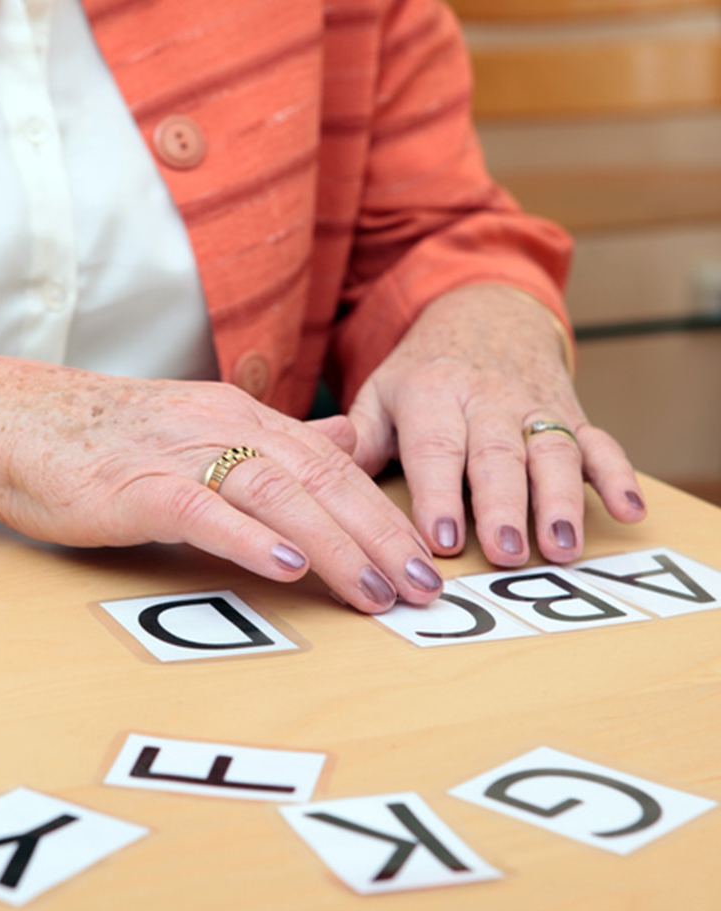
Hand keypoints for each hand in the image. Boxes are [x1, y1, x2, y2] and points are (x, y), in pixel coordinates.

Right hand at [0, 356, 443, 611]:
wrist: (15, 421)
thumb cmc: (107, 440)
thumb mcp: (202, 430)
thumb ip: (275, 443)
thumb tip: (343, 446)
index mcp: (242, 418)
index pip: (333, 466)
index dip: (383, 514)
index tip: (422, 561)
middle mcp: (222, 428)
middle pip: (321, 480)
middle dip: (380, 535)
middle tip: (425, 588)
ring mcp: (180, 454)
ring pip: (277, 495)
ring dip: (336, 545)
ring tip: (378, 590)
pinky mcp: (136, 487)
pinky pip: (203, 511)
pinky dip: (250, 540)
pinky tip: (288, 569)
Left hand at [346, 285, 645, 565]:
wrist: (483, 312)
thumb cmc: (423, 372)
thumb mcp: (382, 392)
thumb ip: (360, 438)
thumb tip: (325, 478)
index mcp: (432, 394)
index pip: (435, 447)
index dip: (439, 494)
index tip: (442, 541)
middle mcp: (486, 399)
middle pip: (498, 454)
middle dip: (503, 506)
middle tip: (508, 554)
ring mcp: (534, 406)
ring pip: (552, 451)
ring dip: (562, 499)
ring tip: (563, 546)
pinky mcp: (570, 413)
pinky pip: (600, 441)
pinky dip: (619, 474)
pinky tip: (630, 511)